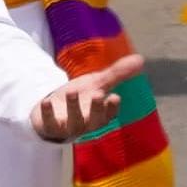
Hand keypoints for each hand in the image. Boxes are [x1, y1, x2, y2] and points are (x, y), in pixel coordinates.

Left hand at [30, 55, 149, 142]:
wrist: (53, 109)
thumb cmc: (80, 98)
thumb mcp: (96, 83)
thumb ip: (116, 74)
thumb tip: (140, 59)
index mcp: (100, 115)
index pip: (109, 115)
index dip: (112, 108)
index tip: (114, 97)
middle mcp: (87, 124)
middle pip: (94, 121)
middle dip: (96, 109)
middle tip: (98, 94)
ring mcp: (68, 127)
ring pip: (74, 122)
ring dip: (74, 108)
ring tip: (72, 91)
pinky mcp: (50, 127)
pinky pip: (49, 124)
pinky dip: (48, 114)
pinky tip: (46, 101)